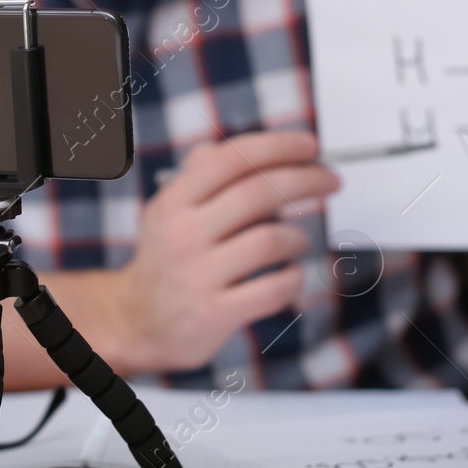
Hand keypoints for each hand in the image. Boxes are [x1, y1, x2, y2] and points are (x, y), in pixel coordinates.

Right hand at [108, 131, 338, 373]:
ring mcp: (197, 275)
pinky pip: (272, 289)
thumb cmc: (167, 259)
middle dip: (305, 180)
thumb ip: (200, 176)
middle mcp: (183, 233)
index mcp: (174, 200)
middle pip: (257, 192)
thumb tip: (235, 146)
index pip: (232, 158)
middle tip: (331, 181)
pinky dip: (293, 279)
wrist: (136, 321)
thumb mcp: (170, 210)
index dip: (277, 146)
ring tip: (300, 241)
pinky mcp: (214, 313)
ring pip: (270, 240)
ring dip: (298, 236)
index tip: (310, 146)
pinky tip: (290, 275)